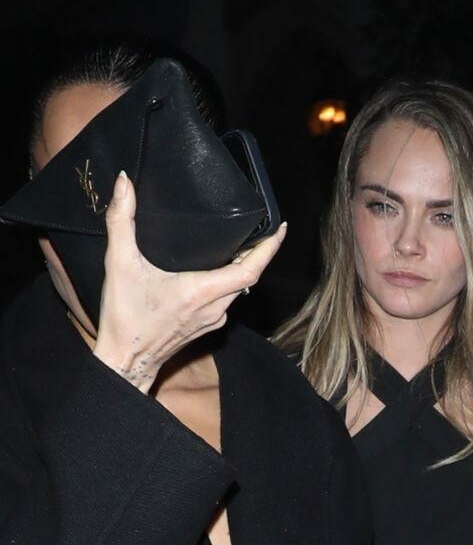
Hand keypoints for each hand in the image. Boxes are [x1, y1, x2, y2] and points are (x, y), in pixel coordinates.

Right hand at [92, 172, 287, 393]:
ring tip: (245, 240)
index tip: (281, 229)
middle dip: (259, 252)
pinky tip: (220, 266)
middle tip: (262, 225)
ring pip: (238, 289)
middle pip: (248, 277)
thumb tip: (125, 182)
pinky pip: (227, 299)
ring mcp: (213, 320)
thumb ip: (121, 220)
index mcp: (202, 292)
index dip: (269, 249)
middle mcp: (215, 308)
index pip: (250, 270)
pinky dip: (229, 280)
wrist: (126, 362)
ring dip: (245, 266)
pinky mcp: (206, 326)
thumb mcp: (120, 264)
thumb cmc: (124, 318)